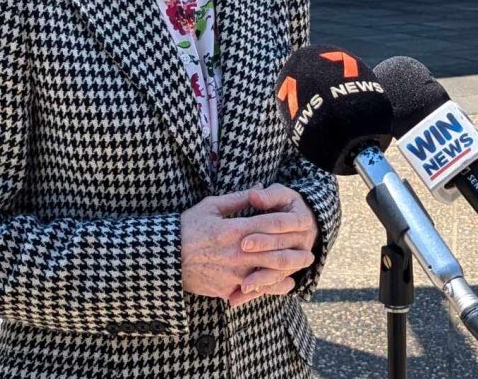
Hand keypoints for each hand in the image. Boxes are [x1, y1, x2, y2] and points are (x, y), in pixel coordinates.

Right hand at [180, 190, 315, 306]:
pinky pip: (254, 291)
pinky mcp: (226, 289)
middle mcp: (237, 253)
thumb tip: (259, 187)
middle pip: (275, 253)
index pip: (269, 226)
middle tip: (310, 252)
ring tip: (301, 268)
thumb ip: (238, 198)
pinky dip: (272, 288)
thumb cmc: (187, 228)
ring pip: (269, 274)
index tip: (303, 225)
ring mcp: (233, 274)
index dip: (289, 225)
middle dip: (295, 253)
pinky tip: (284, 285)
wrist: (167, 258)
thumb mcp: (210, 206)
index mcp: (234, 229)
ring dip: (289, 271)